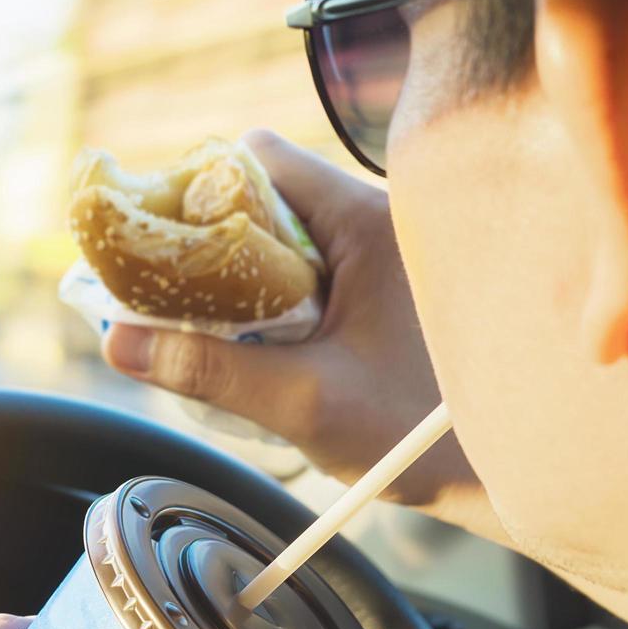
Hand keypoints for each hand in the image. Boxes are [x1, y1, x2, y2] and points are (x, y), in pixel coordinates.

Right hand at [103, 130, 481, 513]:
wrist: (510, 473)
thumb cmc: (421, 435)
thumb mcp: (304, 401)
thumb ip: (209, 369)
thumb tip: (117, 342)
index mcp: (366, 215)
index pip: (259, 155)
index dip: (200, 191)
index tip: (166, 244)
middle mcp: (382, 214)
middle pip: (267, 189)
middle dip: (215, 236)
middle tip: (183, 293)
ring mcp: (388, 247)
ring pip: (289, 229)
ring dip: (246, 269)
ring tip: (222, 325)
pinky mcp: (391, 282)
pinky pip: (315, 261)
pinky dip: (279, 290)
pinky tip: (268, 340)